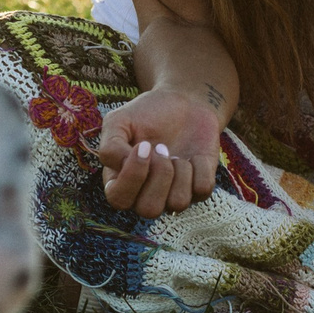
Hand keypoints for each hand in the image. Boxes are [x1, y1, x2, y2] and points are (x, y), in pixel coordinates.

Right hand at [97, 87, 223, 217]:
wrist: (185, 102)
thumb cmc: (147, 114)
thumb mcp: (119, 121)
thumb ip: (110, 146)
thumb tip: (124, 167)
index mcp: (120, 183)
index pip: (119, 200)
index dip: (133, 175)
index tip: (144, 145)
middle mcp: (145, 196)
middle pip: (149, 210)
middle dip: (160, 175)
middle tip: (163, 148)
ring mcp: (173, 195)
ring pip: (178, 203)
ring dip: (180, 171)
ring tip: (177, 154)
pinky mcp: (199, 189)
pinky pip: (203, 190)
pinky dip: (200, 167)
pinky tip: (194, 155)